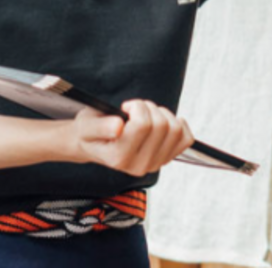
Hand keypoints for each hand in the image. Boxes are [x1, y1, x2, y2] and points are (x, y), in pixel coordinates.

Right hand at [71, 100, 193, 175]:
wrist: (92, 145)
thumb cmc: (89, 133)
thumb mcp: (86, 126)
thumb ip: (100, 126)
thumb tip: (118, 127)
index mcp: (119, 157)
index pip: (143, 124)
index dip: (137, 107)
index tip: (126, 107)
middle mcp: (139, 166)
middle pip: (162, 125)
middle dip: (149, 108)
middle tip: (135, 109)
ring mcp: (154, 164)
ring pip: (176, 130)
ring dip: (163, 114)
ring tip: (146, 115)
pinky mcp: (165, 159)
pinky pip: (186, 139)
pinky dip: (178, 124)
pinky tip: (163, 122)